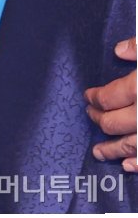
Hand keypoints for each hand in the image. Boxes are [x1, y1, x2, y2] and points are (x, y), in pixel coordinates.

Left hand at [86, 37, 136, 171]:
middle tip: (90, 115)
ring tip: (98, 151)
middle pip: (114, 122)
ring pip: (129, 146)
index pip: (109, 97)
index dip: (95, 98)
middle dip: (99, 119)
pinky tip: (128, 166)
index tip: (88, 97)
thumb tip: (119, 50)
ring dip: (112, 149)